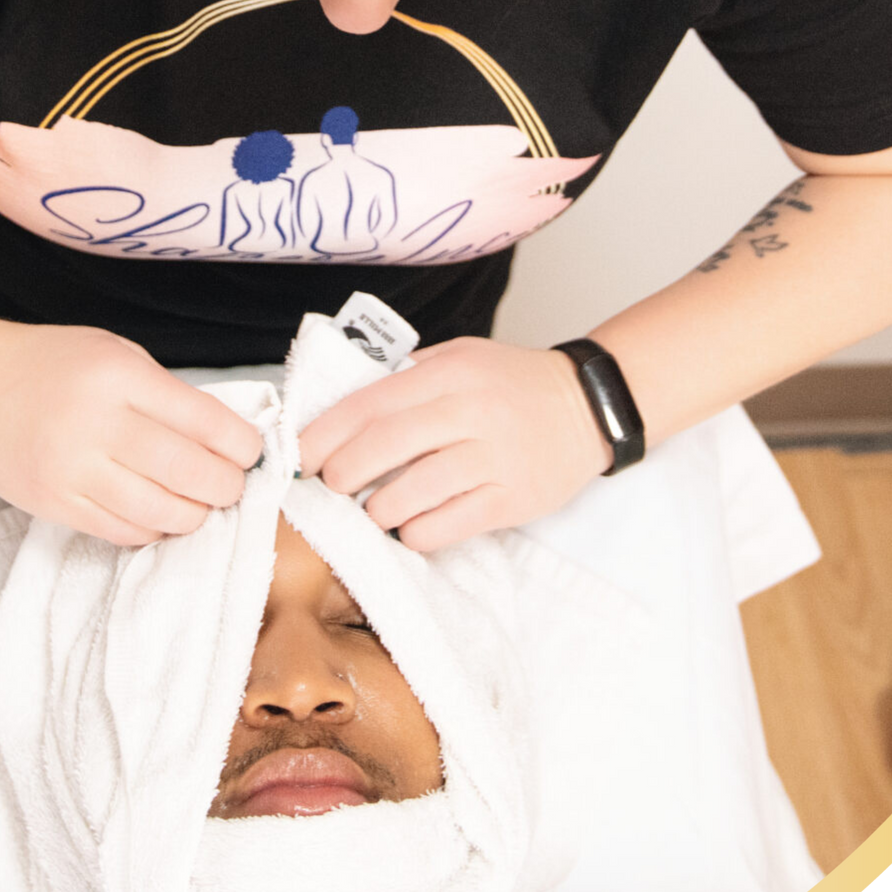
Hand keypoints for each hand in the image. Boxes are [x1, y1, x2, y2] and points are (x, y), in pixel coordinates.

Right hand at [0, 310, 263, 545]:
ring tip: (199, 502)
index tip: (252, 452)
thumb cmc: (51, 363)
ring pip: (161, 514)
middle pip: (190, 474)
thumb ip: (165, 394)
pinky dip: (154, 529)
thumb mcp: (114, 354)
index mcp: (118, 377)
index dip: (243, 445)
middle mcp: (96, 425)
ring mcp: (72, 471)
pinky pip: (124, 532)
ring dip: (195, 514)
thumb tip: (228, 439)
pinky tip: (159, 512)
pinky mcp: (54, 505)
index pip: (205, 422)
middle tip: (231, 484)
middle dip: (227, 486)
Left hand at [295, 337, 610, 550]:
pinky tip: (410, 527)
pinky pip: (447, 526)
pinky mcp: (514, 499)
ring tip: (372, 510)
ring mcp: (495, 457)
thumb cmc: (510, 384)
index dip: (326, 433)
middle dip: (342, 474)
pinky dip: (416, 533)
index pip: (370, 403)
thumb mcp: (459, 358)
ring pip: (412, 493)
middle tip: (330, 486)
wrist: (589, 405)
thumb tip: (340, 411)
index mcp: (450, 373)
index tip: (302, 454)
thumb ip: (407, 378)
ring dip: (377, 509)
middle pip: (384, 447)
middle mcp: (471, 411)